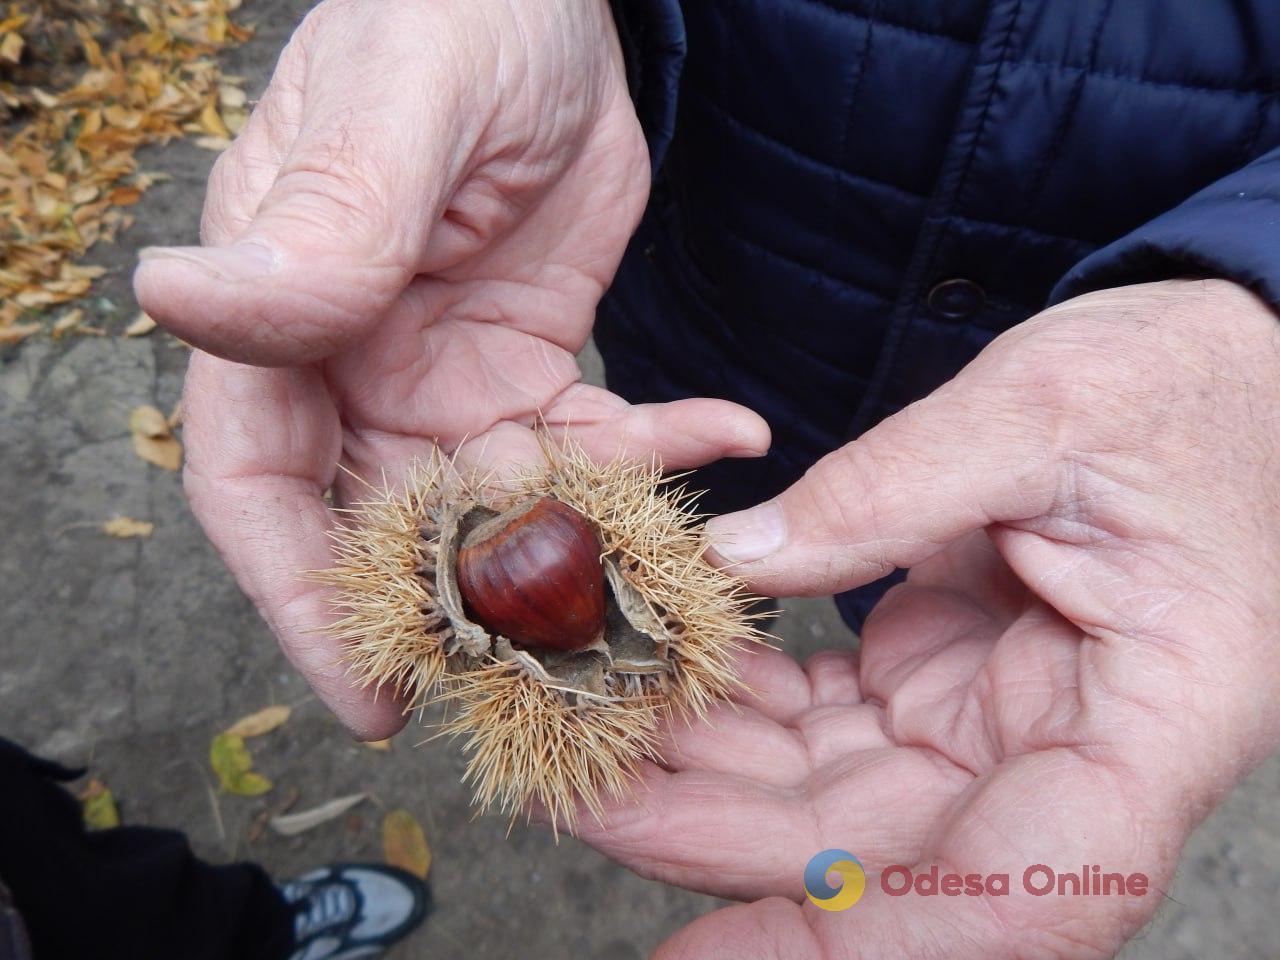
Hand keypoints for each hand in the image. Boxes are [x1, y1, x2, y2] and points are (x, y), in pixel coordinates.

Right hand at [132, 0, 769, 737]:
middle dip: (465, 599)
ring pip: (496, 505)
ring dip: (581, 533)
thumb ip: (321, 221)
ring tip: (674, 536)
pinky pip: (586, 441)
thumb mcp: (396, 106)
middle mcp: (351, 365)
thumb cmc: (450, 13)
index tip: (368, 690)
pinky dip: (654, 450)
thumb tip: (182, 300)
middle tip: (566, 650)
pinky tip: (728, 426)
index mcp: (282, 315)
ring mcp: (444, 375)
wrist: (547, 0)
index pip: (259, 481)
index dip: (301, 592)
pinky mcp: (530, 366)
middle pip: (385, 524)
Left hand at [567, 280, 1279, 957]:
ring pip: (828, 798)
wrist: (1223, 369)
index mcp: (1153, 722)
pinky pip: (826, 726)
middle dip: (711, 833)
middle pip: (875, 856)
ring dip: (705, 770)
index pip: (1019, 899)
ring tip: (589, 723)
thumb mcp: (1045, 410)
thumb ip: (892, 487)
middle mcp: (1069, 757)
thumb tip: (744, 557)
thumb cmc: (1187, 388)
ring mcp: (997, 726)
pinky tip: (670, 666)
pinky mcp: (947, 683)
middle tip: (573, 780)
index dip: (856, 951)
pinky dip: (742, 705)